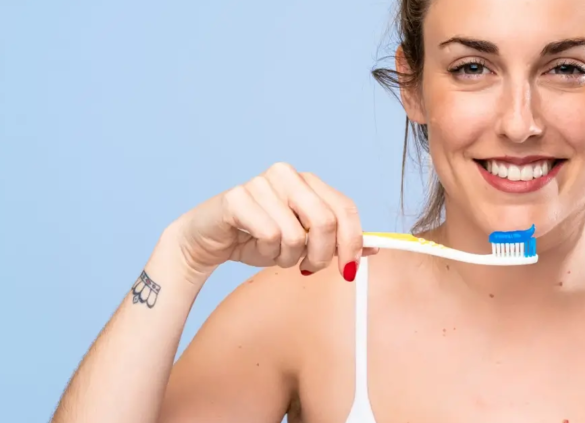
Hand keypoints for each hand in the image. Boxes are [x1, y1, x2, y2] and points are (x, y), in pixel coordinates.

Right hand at [165, 162, 373, 282]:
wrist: (210, 240)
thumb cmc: (258, 238)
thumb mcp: (305, 243)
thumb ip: (337, 242)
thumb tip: (374, 248)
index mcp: (308, 181)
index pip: (345, 209)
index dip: (353, 242)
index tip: (349, 269)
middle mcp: (287, 175)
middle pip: (326, 222)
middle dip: (321, 256)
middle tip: (307, 267)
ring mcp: (260, 183)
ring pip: (297, 234)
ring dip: (288, 257)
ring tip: (273, 252)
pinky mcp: (237, 198)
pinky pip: (270, 235)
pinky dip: (266, 252)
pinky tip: (255, 245)